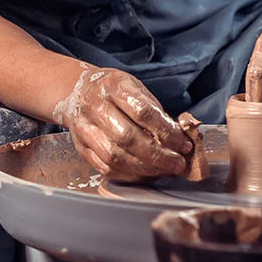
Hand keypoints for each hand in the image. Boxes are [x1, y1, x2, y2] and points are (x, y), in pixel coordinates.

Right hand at [52, 67, 192, 180]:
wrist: (77, 91)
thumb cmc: (113, 90)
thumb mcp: (135, 86)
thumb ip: (155, 110)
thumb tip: (179, 137)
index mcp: (113, 86)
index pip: (143, 112)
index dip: (166, 131)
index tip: (183, 144)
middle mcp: (96, 107)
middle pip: (127, 138)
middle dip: (157, 155)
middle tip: (178, 163)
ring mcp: (84, 128)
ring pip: (115, 157)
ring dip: (144, 168)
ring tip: (164, 170)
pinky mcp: (81, 148)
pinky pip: (105, 168)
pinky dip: (128, 175)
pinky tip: (145, 174)